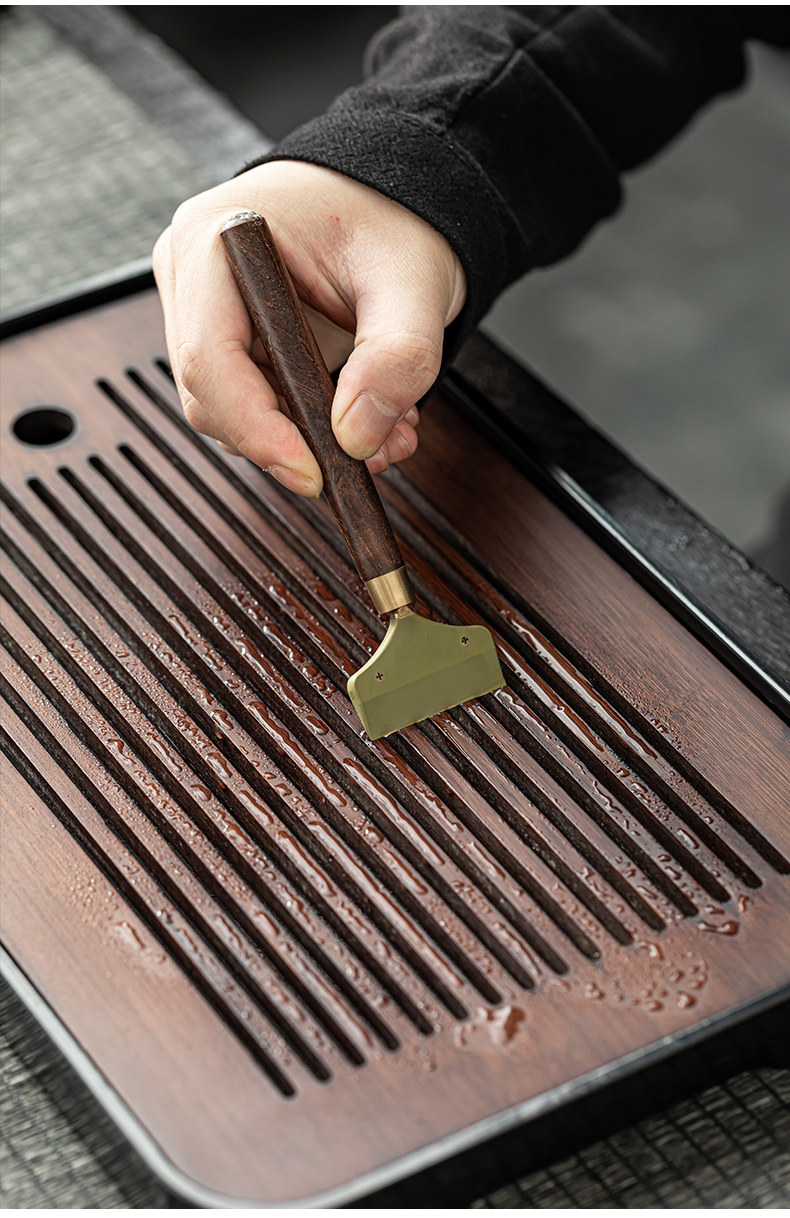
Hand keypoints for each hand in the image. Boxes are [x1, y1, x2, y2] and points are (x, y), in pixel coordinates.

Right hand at [153, 160, 466, 495]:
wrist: (393, 196)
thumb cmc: (391, 213)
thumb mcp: (413, 282)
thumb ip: (397, 357)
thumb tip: (357, 436)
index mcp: (217, 240)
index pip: (210, 360)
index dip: (257, 429)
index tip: (311, 470)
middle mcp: (194, 275)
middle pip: (214, 398)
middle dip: (290, 441)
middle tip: (365, 454)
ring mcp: (204, 309)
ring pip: (233, 412)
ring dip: (306, 439)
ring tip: (382, 428)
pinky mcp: (228, 338)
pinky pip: (254, 404)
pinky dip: (307, 426)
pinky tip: (362, 414)